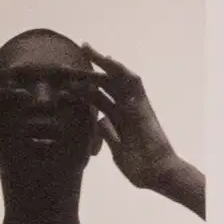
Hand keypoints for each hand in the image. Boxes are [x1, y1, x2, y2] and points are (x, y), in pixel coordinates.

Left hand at [86, 48, 209, 213]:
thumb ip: (108, 134)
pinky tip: (108, 60)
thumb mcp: (116, 148)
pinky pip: (134, 85)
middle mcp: (126, 109)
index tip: (65, 80)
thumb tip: (98, 123)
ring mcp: (135, 107)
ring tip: (88, 49)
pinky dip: (121, 71)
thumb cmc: (140, 166)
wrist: (158, 174)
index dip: (82, 87)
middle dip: (88, 71)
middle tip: (70, 59)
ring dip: (104, 63)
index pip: (98, 97)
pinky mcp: (143, 107)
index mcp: (118, 119)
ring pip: (118, 78)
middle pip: (106, 84)